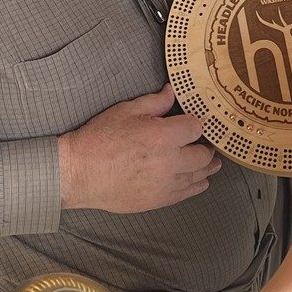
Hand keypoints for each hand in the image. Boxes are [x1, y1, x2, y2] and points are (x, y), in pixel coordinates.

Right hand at [59, 90, 218, 213]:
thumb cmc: (99, 139)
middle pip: (203, 155)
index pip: (196, 127)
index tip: (194, 123)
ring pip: (199, 176)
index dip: (196, 123)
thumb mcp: (126, 111)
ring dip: (206, 168)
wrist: (79, 173)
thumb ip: (155, 102)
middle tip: (207, 143)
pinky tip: (200, 181)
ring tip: (212, 163)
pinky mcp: (158, 200)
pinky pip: (186, 193)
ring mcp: (165, 184)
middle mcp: (169, 162)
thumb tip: (172, 92)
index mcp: (162, 136)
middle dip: (206, 147)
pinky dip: (196, 186)